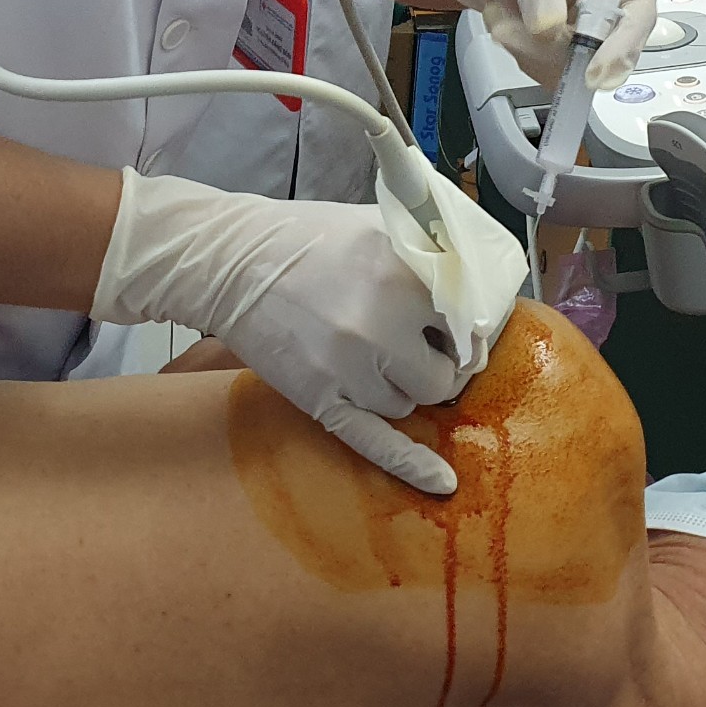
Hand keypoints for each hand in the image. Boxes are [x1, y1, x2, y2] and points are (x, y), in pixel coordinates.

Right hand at [90, 170, 465, 493]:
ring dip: (401, 388)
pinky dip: (412, 465)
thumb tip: (476, 285)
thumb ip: (426, 253)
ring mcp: (352, 366)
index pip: (469, 324)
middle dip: (437, 364)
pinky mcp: (322, 398)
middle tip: (416, 348)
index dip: (463, 330)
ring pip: (411, 404)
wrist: (230, 262)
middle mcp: (383, 322)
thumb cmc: (306, 239)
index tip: (455, 332)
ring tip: (370, 357)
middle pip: (447, 373)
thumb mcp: (374, 225)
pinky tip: (443, 481)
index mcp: (402, 273)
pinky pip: (378, 442)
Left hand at [441, 0, 657, 89]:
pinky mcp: (578, 53)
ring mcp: (599, 33)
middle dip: (555, 52)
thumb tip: (548, 27)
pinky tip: (513, 31)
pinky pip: (559, 75)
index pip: (639, 18)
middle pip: (608, 54)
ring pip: (579, 71)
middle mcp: (621, 5)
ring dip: (533, 55)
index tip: (591, 73)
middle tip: (509, 32)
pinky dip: (528, 60)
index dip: (619, 50)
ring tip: (505, 20)